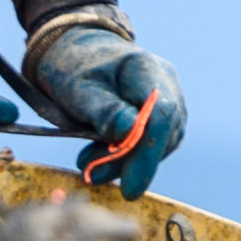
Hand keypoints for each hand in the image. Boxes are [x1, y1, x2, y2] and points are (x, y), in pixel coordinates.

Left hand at [16, 9, 186, 192]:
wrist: (75, 52)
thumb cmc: (73, 68)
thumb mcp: (78, 88)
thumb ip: (104, 110)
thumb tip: (129, 132)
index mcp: (146, 69)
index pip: (161, 115)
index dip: (148, 154)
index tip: (130, 188)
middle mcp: (166, 84)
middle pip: (163, 134)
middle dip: (130, 163)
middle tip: (92, 175)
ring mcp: (168, 100)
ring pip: (159, 144)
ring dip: (126, 162)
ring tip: (89, 164)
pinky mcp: (160, 117)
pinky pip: (151, 143)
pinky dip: (127, 157)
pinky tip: (100, 158)